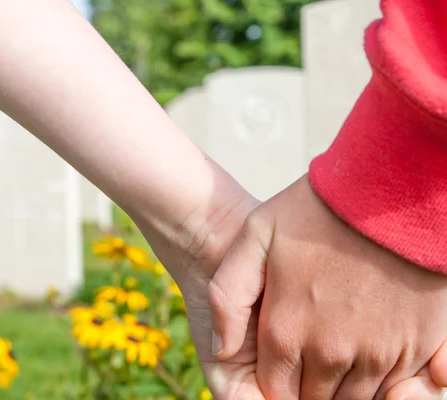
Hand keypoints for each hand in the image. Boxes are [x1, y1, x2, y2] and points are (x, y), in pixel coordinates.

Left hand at [209, 175, 446, 398]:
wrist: (389, 190)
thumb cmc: (318, 210)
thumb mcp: (254, 236)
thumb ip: (229, 295)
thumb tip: (221, 347)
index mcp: (286, 331)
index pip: (275, 392)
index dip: (277, 384)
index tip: (283, 367)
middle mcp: (330, 352)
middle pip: (315, 399)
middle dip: (308, 387)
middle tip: (310, 361)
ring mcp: (378, 352)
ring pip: (355, 399)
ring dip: (344, 386)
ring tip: (339, 353)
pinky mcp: (419, 345)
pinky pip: (399, 390)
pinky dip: (387, 385)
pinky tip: (374, 358)